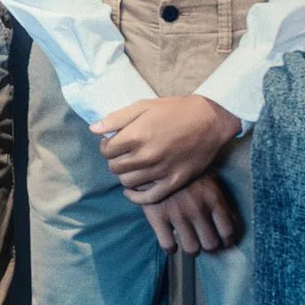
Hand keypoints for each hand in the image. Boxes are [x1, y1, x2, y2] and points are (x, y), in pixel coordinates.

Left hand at [92, 95, 243, 203]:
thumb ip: (117, 118)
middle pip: (115, 167)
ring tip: (132, 166)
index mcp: (136, 135)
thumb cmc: (176, 110)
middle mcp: (146, 155)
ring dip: (125, 175)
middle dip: (114, 160)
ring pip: (127, 182)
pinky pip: (147, 198)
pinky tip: (132, 190)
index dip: (106, 146)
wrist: (211, 121)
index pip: (106, 150)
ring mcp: (160, 171)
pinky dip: (135, 197)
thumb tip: (94, 129)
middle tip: (123, 154)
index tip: (113, 143)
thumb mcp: (144, 106)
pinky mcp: (173, 182)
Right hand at [137, 172, 243, 253]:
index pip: (227, 231)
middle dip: (209, 246)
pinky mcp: (158, 217)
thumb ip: (219, 199)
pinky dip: (171, 248)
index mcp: (213, 198)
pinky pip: (168, 245)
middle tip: (204, 242)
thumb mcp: (207, 178)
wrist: (154, 158)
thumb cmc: (183, 169)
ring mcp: (177, 214)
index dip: (226, 241)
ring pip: (192, 248)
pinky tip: (171, 242)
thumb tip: (230, 221)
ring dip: (191, 249)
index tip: (222, 242)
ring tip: (188, 242)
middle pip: (211, 243)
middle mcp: (198, 209)